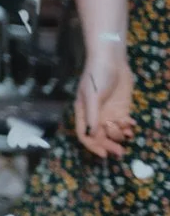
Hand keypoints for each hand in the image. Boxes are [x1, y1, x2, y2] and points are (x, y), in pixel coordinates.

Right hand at [76, 43, 135, 157]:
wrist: (111, 61)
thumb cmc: (96, 76)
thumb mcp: (92, 95)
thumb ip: (92, 115)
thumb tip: (91, 135)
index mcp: (83, 112)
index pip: (84, 135)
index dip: (92, 146)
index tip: (104, 154)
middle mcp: (95, 116)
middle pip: (100, 137)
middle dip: (109, 145)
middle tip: (120, 152)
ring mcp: (109, 113)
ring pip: (114, 133)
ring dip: (121, 136)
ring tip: (127, 130)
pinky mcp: (122, 110)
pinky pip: (125, 125)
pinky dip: (129, 128)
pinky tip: (132, 123)